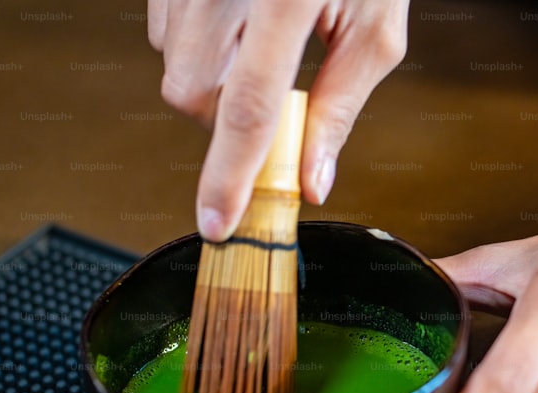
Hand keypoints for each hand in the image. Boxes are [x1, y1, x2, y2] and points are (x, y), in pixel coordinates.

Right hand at [148, 0, 408, 240]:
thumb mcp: (373, 29)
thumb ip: (340, 106)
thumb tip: (312, 179)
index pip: (248, 108)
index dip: (231, 175)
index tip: (219, 222)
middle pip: (191, 93)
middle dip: (225, 119)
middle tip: (271, 99)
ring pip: (174, 65)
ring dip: (214, 81)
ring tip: (262, 48)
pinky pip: (164, 29)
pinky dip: (199, 47)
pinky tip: (238, 26)